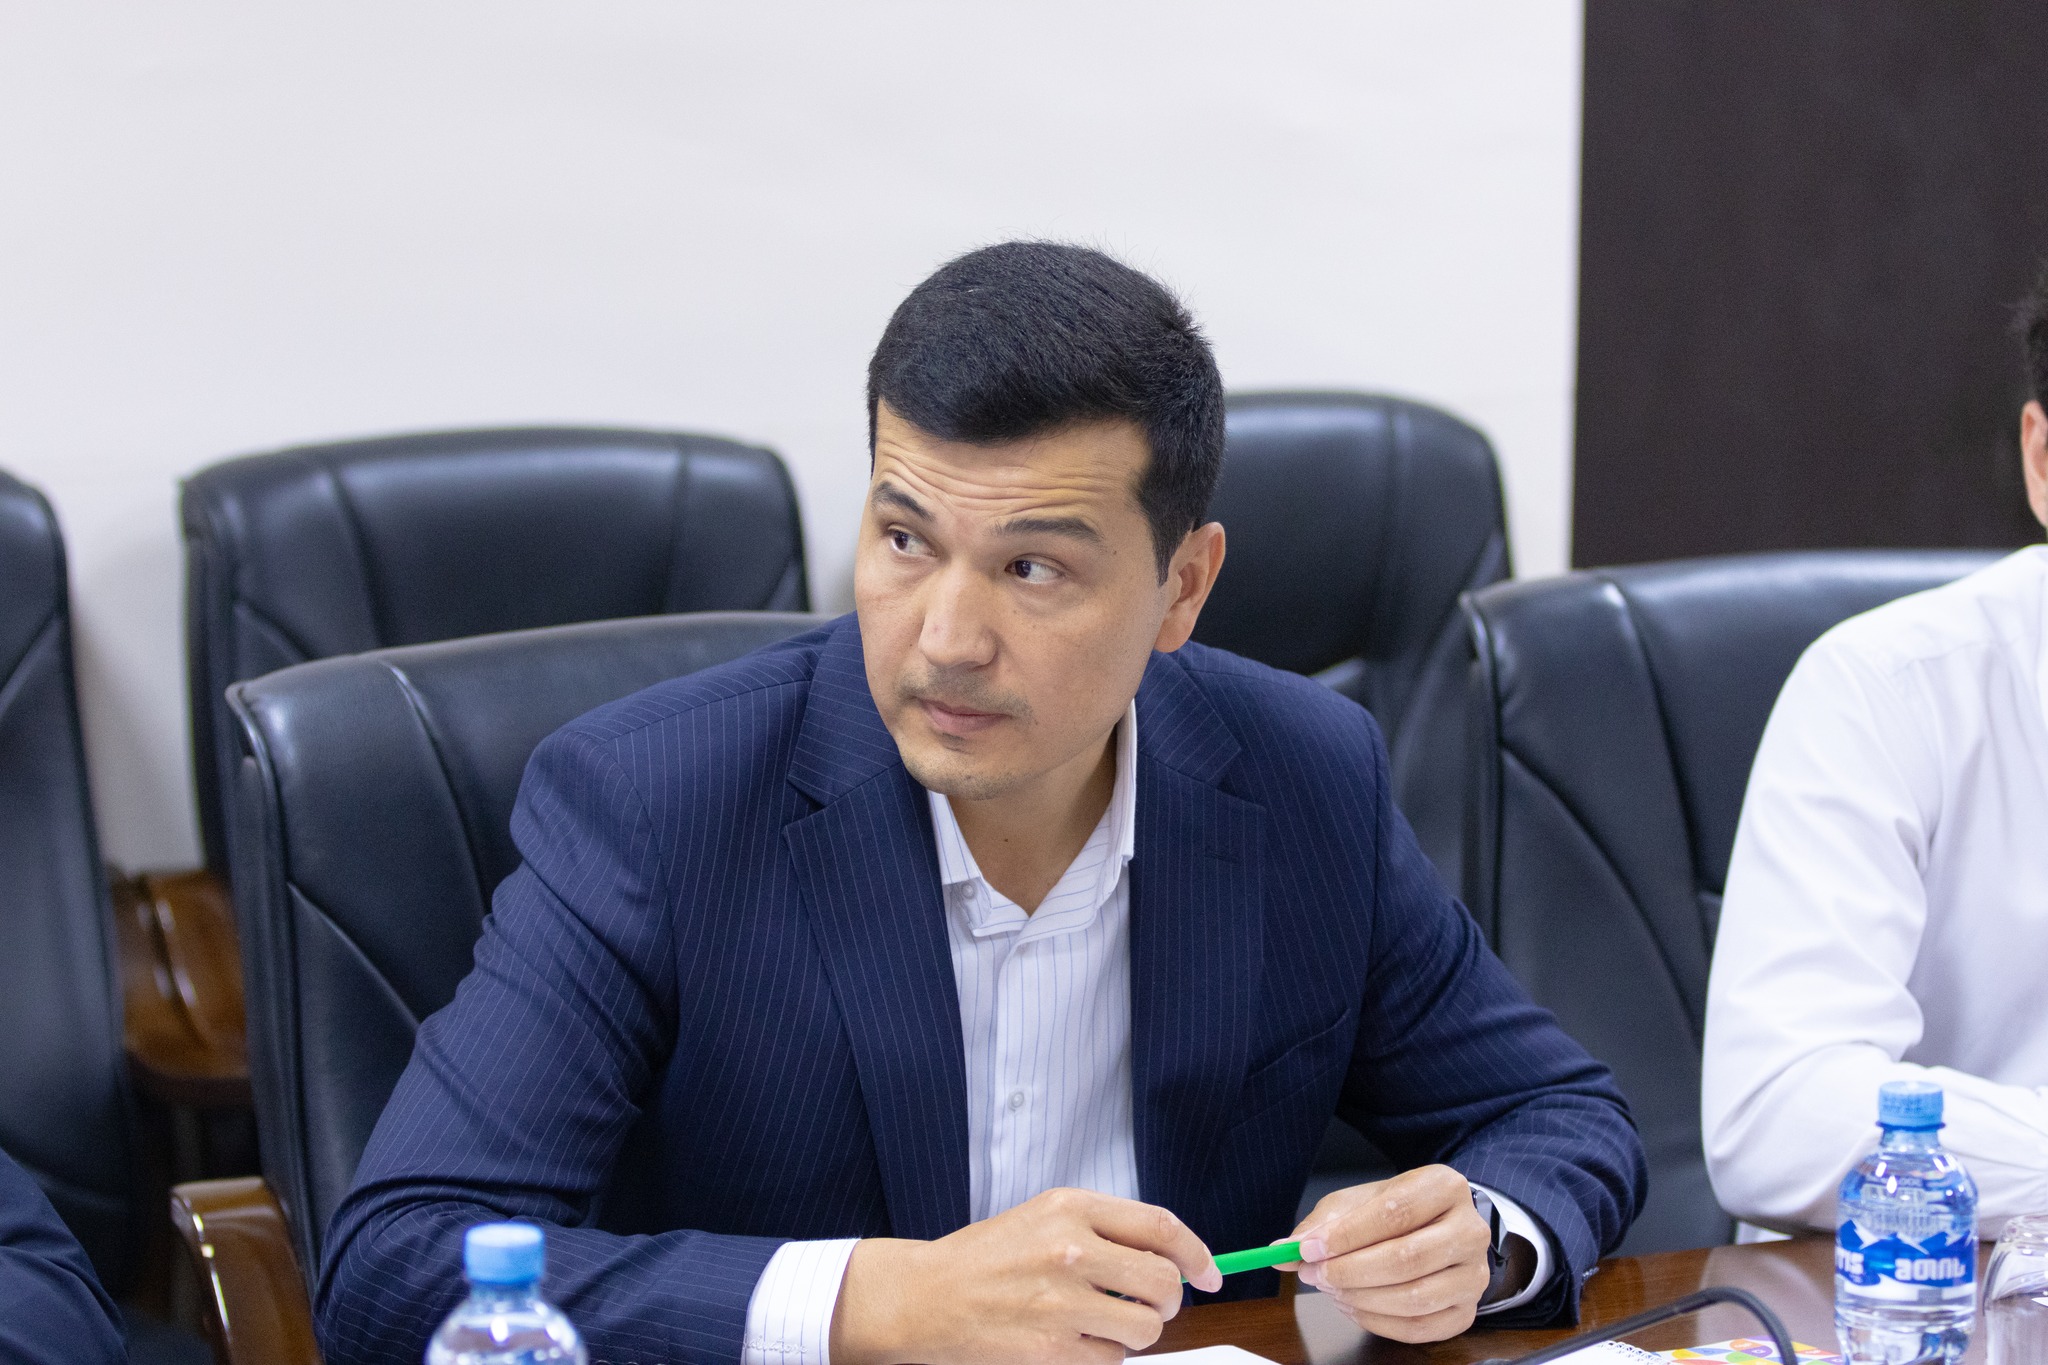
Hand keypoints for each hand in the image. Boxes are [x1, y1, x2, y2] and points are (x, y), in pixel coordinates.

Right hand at [829, 1187, 1221, 1364]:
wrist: (923, 1298)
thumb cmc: (984, 1259)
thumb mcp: (1042, 1219)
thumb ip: (1102, 1230)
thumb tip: (1169, 1256)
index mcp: (1070, 1206)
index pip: (1160, 1225)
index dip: (1196, 1252)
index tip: (1209, 1272)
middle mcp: (1071, 1249)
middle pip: (1163, 1280)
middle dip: (1169, 1300)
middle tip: (1153, 1306)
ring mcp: (1061, 1301)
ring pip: (1145, 1327)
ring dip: (1136, 1332)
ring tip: (1103, 1324)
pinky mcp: (1052, 1349)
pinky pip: (1112, 1360)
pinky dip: (1103, 1356)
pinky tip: (1073, 1341)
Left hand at [1280, 1165, 1491, 1342]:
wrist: (1438, 1228)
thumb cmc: (1395, 1212)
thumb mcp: (1357, 1204)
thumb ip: (1322, 1225)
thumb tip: (1284, 1251)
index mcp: (1444, 1187)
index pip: (1394, 1212)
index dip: (1347, 1235)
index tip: (1309, 1249)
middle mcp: (1470, 1230)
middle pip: (1407, 1259)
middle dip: (1350, 1271)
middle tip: (1314, 1274)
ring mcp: (1473, 1274)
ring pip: (1414, 1298)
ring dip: (1361, 1298)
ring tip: (1332, 1289)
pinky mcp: (1466, 1311)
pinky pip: (1420, 1328)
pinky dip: (1377, 1322)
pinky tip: (1353, 1307)